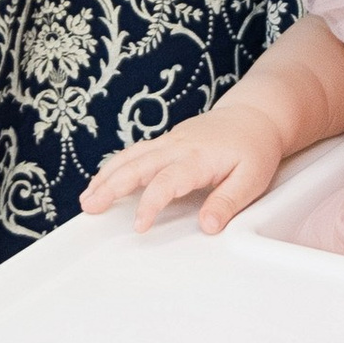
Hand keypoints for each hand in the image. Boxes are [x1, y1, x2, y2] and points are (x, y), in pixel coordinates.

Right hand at [84, 100, 287, 233]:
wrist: (256, 116)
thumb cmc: (255, 148)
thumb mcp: (252, 178)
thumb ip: (228, 202)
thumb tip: (208, 226)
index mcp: (199, 157)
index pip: (167, 181)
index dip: (150, 204)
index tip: (139, 226)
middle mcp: (179, 146)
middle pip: (137, 165)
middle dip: (110, 186)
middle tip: (90, 207)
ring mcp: (170, 141)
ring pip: (131, 156)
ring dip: (106, 176)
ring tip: (87, 199)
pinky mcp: (166, 141)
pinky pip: (135, 152)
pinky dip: (115, 166)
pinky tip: (103, 181)